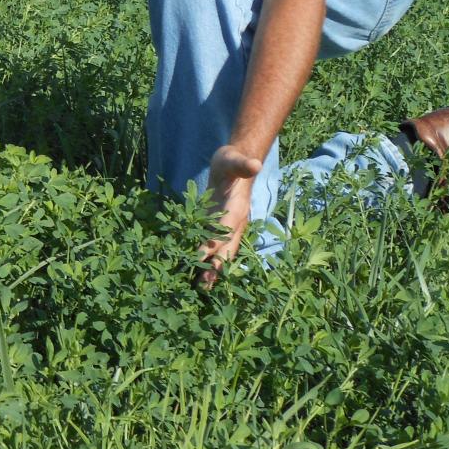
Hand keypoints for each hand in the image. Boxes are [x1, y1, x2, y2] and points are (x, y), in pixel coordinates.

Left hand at [197, 143, 262, 287]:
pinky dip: (205, 256)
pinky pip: (211, 244)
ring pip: (220, 251)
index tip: (199, 257)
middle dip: (216, 268)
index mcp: (237, 211)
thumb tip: (254, 165)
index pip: (224, 231)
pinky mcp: (217, 224)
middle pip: (226, 249)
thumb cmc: (233, 162)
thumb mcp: (235, 161)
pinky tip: (194, 268)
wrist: (234, 163)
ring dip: (211, 268)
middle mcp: (234, 223)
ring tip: (201, 288)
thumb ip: (243, 165)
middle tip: (203, 287)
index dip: (214, 244)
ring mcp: (226, 226)